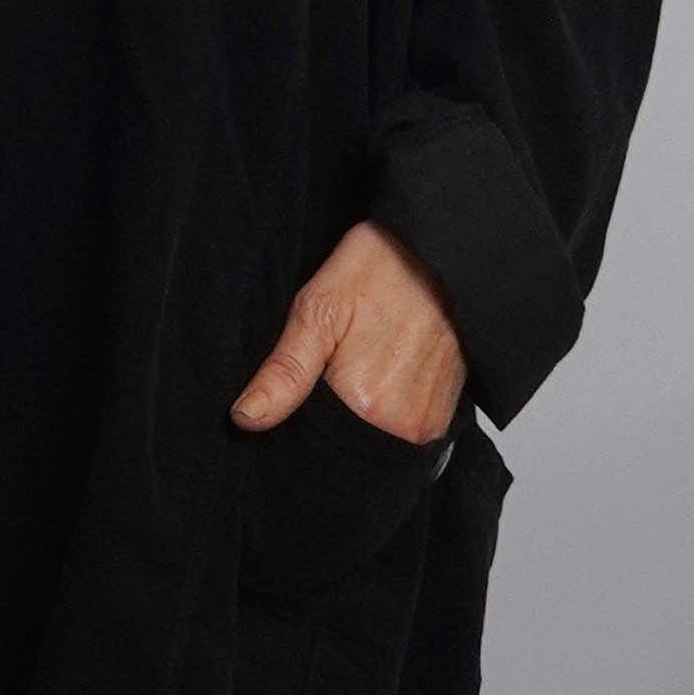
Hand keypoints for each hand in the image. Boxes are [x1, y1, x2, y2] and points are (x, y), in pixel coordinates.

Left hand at [229, 219, 468, 444]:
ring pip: (379, 439)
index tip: (310, 387)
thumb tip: (246, 417)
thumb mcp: (318, 309)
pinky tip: (388, 374)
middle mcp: (406, 424)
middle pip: (351, 443)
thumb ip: (285, 372)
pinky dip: (392, 410)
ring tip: (366, 364)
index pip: (320, 443)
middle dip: (337, 418)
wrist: (441, 251)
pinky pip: (407, 431)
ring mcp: (431, 422)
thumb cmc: (381, 269)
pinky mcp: (447, 415)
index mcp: (368, 405)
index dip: (305, 420)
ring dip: (366, 413)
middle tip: (342, 366)